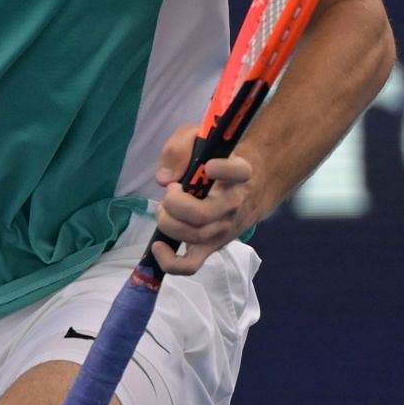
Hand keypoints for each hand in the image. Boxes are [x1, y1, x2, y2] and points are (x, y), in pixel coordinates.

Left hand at [149, 124, 259, 276]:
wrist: (245, 189)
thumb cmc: (215, 160)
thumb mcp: (198, 139)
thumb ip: (179, 149)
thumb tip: (164, 179)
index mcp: (239, 174)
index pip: (239, 172)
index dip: (223, 169)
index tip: (209, 166)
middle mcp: (234, 204)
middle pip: (200, 215)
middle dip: (173, 203)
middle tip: (172, 190)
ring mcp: (224, 229)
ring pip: (192, 236)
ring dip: (167, 221)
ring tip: (165, 207)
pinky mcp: (211, 246)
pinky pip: (191, 265)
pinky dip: (170, 261)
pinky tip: (158, 245)